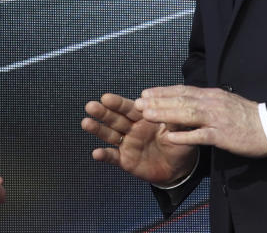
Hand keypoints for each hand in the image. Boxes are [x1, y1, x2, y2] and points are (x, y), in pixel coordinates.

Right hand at [82, 92, 198, 184]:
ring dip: (98, 129)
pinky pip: (113, 157)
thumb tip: (171, 107)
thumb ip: (174, 119)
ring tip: (86, 123)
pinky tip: (96, 153)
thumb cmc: (179, 145)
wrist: (178, 168)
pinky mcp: (125, 160)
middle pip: (115, 119)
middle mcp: (132, 128)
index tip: (106, 97)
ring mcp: (127, 144)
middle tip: (91, 106)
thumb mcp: (180, 130)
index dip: (118, 103)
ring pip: (110, 135)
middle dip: (103, 112)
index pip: (129, 108)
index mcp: (143, 118)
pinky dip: (105, 155)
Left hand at [135, 85, 266, 157]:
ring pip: (186, 113)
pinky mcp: (221, 135)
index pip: (182, 90)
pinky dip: (184, 136)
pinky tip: (169, 136)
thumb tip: (188, 100)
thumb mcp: (225, 102)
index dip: (162, 91)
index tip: (145, 92)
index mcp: (211, 94)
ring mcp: (216, 119)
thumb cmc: (247, 116)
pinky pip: (199, 136)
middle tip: (138, 102)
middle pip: (180, 100)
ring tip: (146, 114)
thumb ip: (206, 101)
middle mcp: (211, 103)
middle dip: (157, 101)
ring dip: (164, 113)